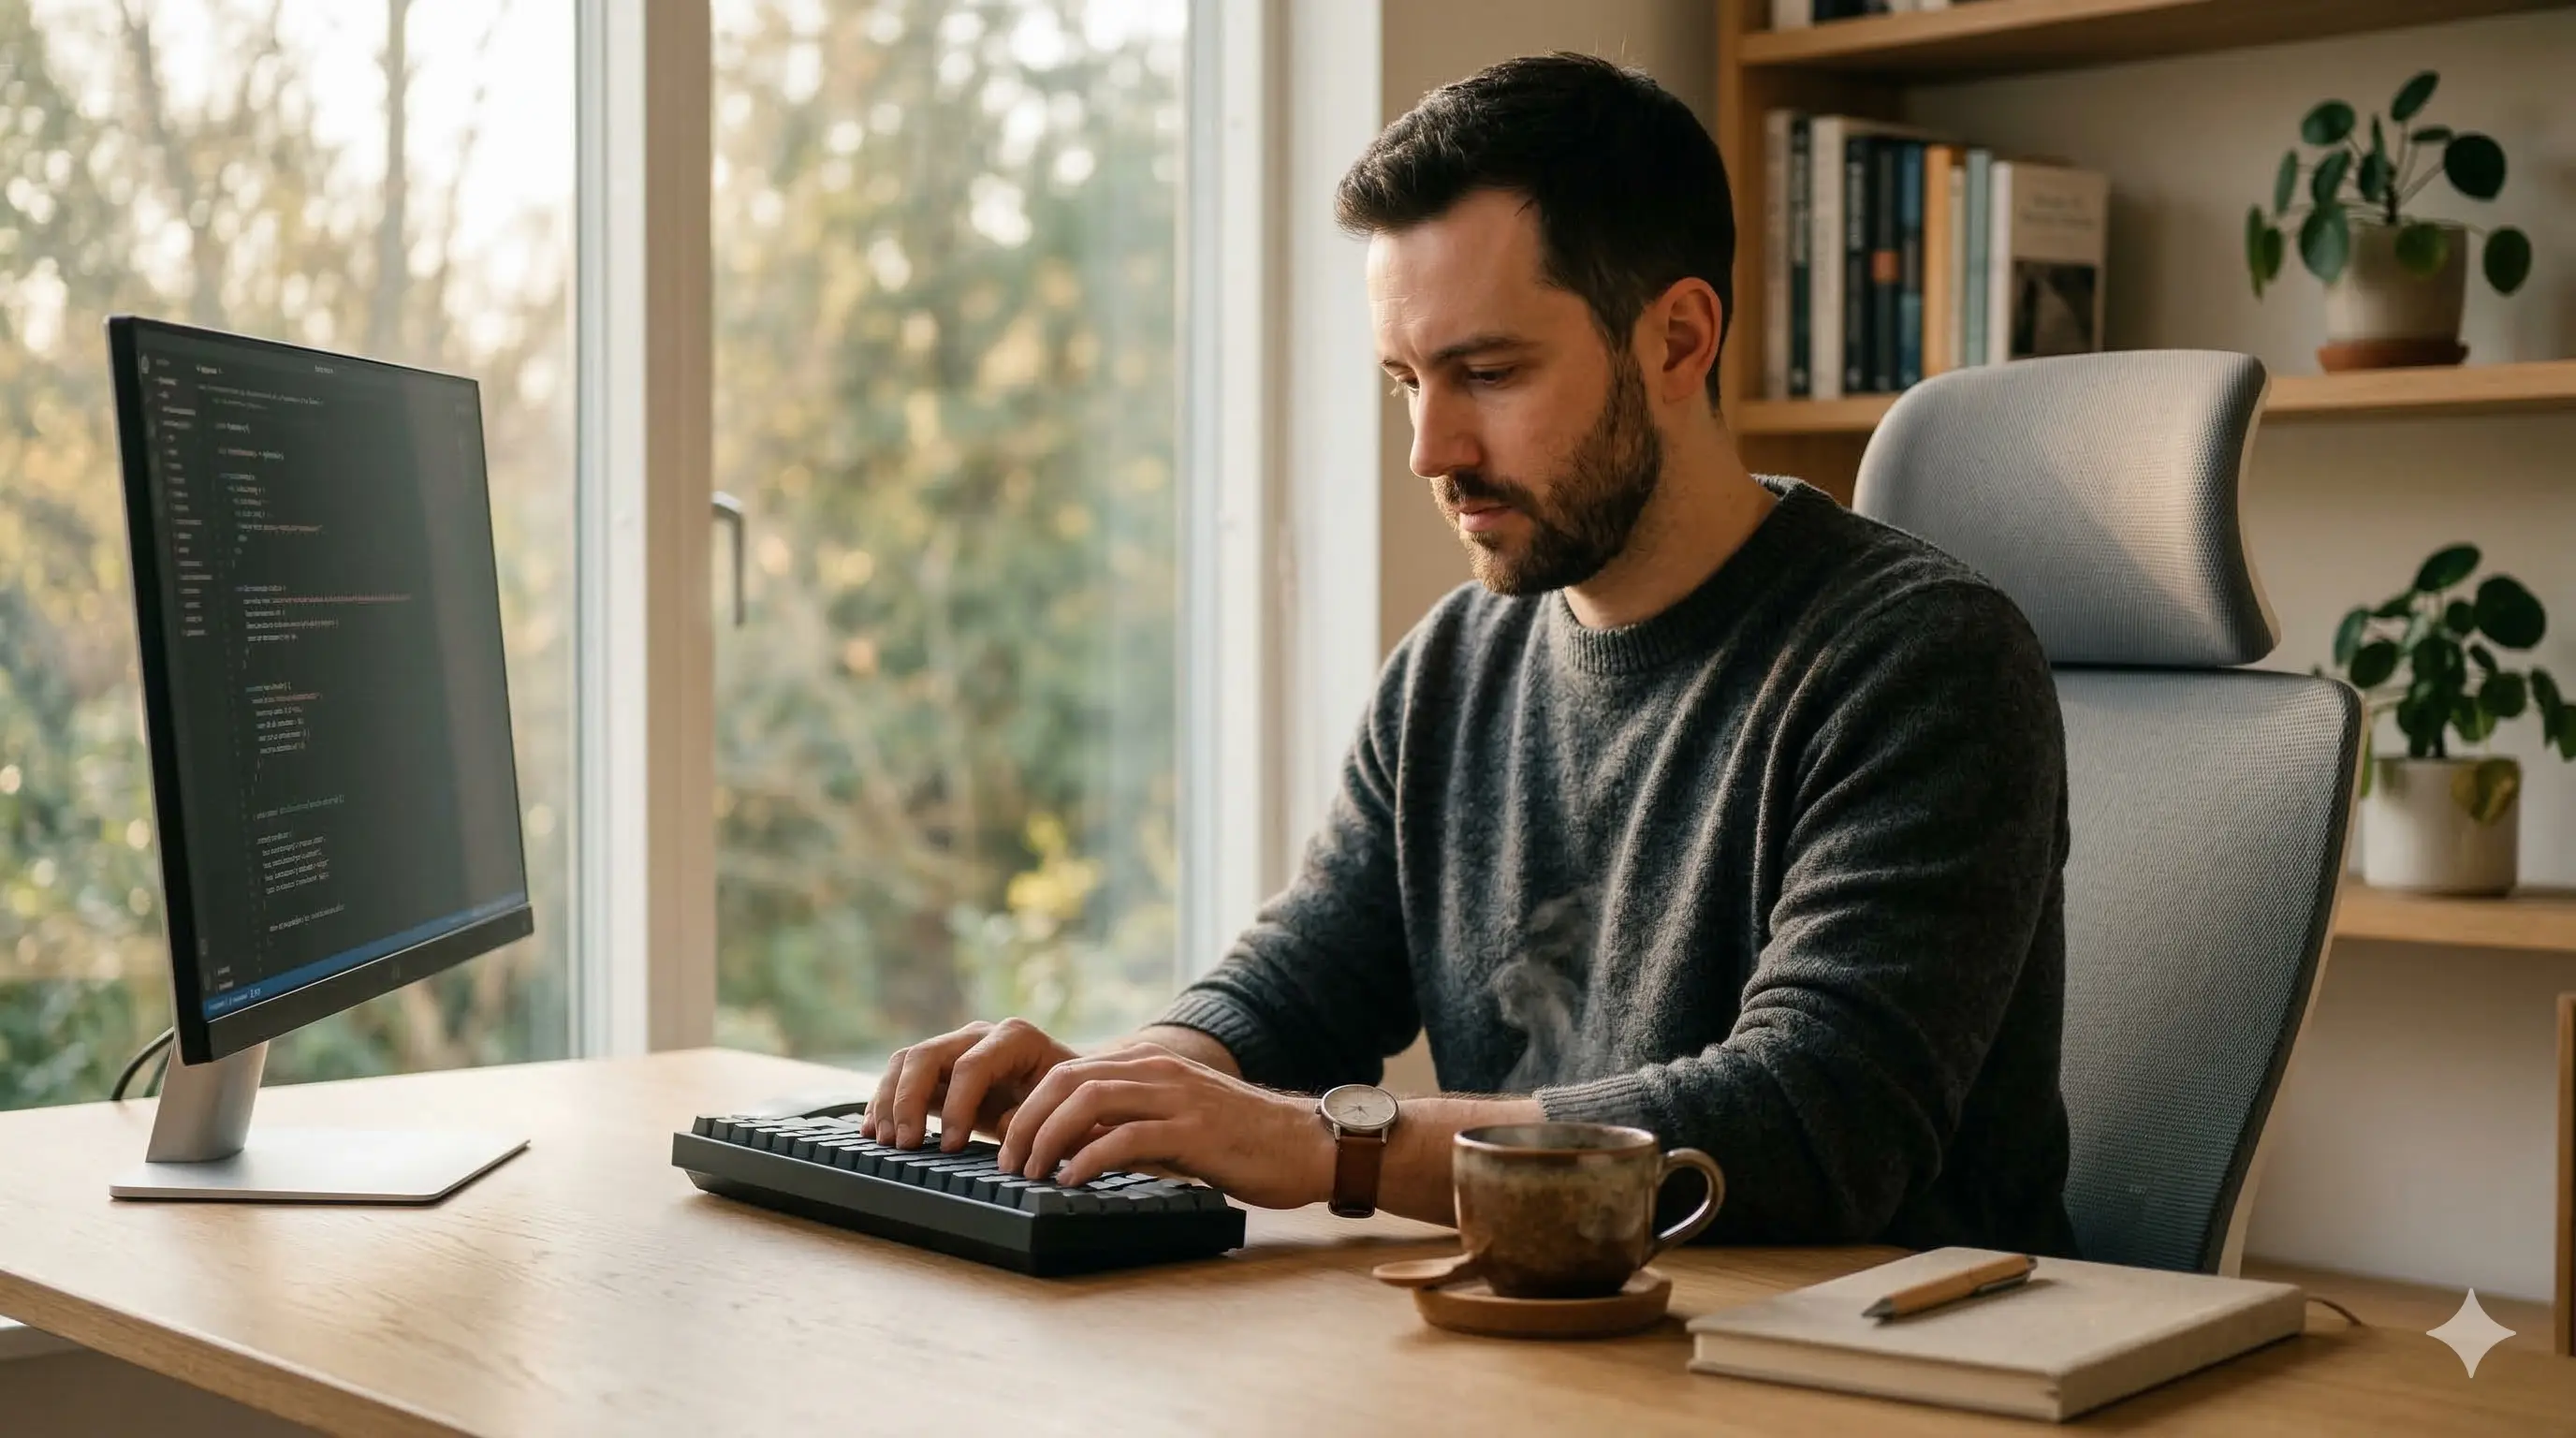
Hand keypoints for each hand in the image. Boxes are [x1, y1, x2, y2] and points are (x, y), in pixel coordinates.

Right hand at [862, 1017, 1078, 1151]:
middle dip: (908, 1100)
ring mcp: (956, 1048)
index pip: (971, 1066)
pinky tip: (873, 1129)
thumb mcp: (1061, 1111)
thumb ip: (1034, 1118)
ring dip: (889, 1100)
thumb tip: (1005, 1133)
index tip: (949, 1146)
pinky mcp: (940, 1069)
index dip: (955, 1107)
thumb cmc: (1068, 1101)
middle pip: (927, 1055)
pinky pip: (901, 1075)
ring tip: (885, 1141)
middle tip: (904, 1144)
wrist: (1069, 1089)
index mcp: (1016, 1039)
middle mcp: (981, 1035)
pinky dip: (883, 1100)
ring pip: (906, 1061)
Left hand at [997, 1043, 1335, 1209]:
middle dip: (1027, 1120)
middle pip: (1067, 1079)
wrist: (1308, 1143)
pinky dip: (1089, 1158)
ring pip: (1088, 1100)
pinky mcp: (1194, 1131)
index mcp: (1151, 1064)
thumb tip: (1078, 1146)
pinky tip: (1072, 1180)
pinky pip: (1126, 1137)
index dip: (1029, 1104)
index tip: (1008, 1142)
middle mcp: (1159, 1071)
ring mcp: (1176, 1097)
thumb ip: (1133, 1121)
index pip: (1069, 1070)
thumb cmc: (1244, 1140)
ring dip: (1047, 1137)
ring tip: (1031, 1172)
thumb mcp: (1178, 1119)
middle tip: (1008, 1160)